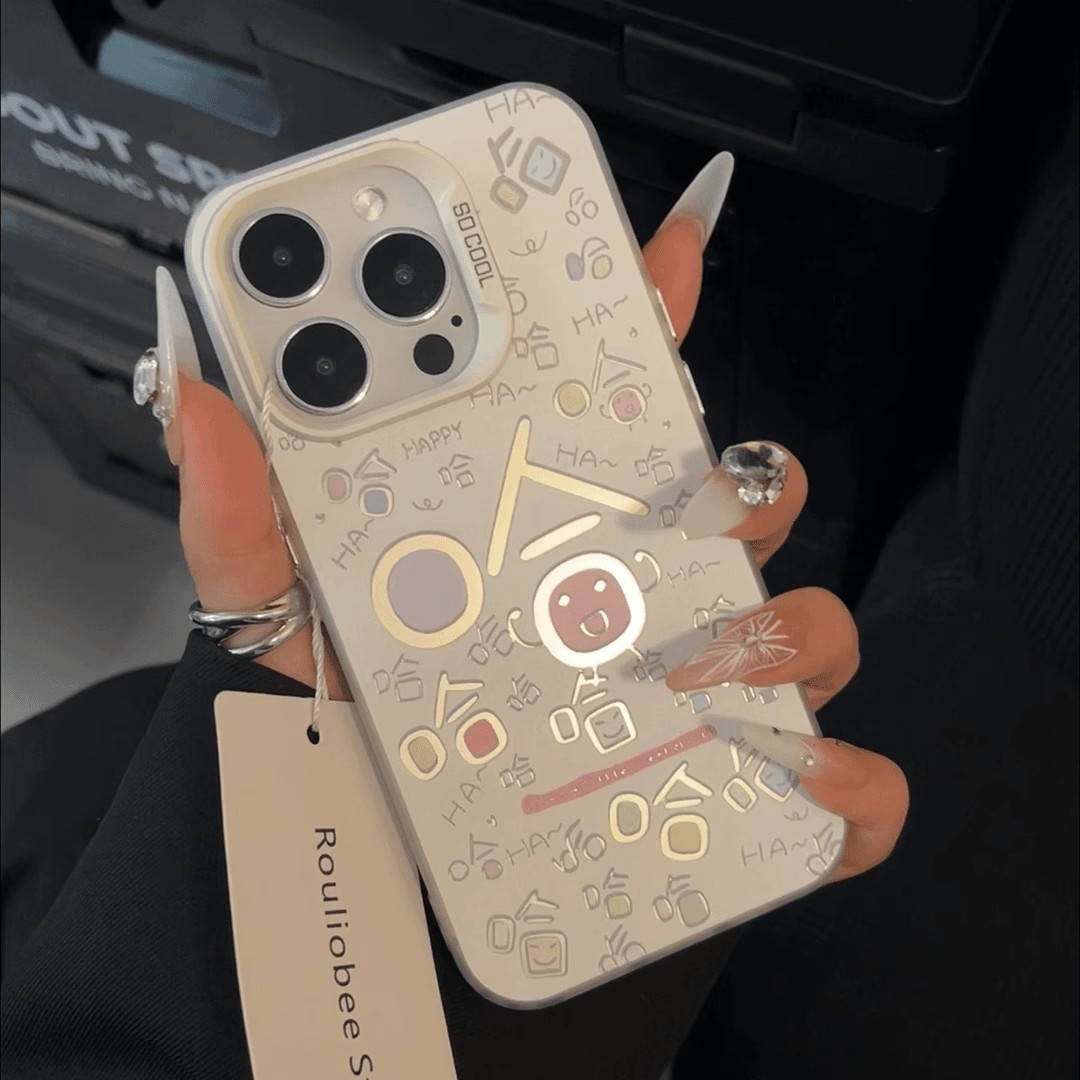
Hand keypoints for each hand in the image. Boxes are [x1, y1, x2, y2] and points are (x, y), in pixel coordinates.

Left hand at [160, 154, 905, 881]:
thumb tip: (207, 398)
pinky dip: (848, 786)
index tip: (658, 249)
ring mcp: (703, 691)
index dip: (654, 315)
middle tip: (674, 502)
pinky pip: (840, 785)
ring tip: (692, 659)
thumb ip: (245, 512)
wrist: (389, 866)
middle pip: (743, 504)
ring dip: (782, 627)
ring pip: (805, 627)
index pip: (630, 405)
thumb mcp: (292, 606)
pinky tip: (802, 780)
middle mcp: (645, 592)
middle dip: (739, 486)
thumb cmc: (360, 720)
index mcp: (560, 525)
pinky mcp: (738, 796)